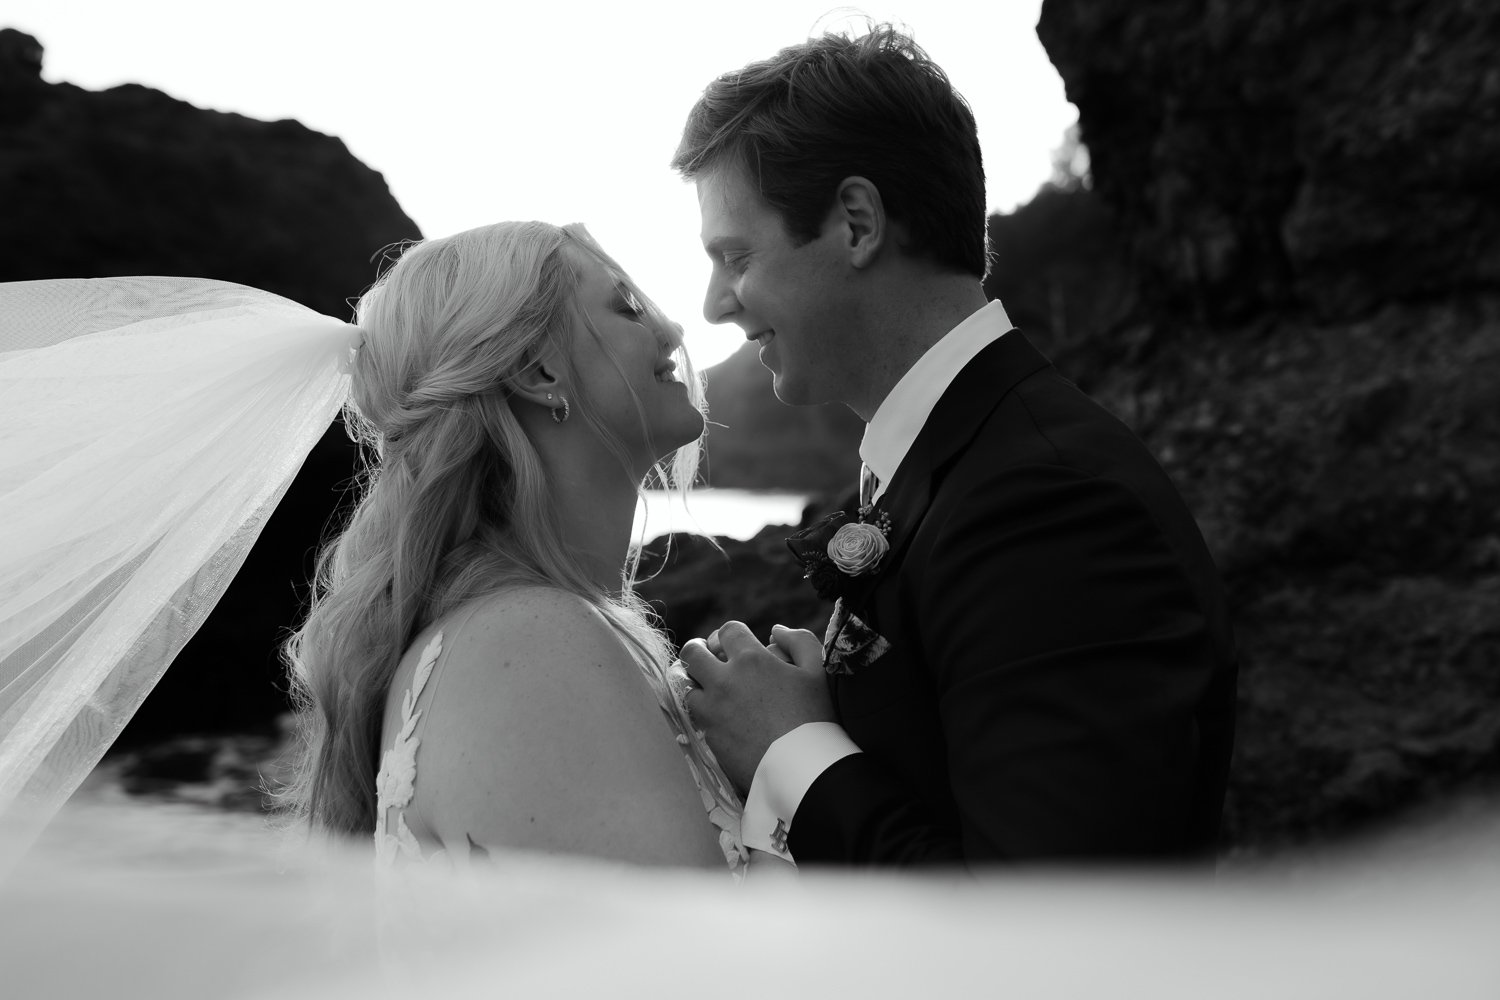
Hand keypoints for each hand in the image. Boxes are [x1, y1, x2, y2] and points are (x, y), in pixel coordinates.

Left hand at [679, 621, 830, 794]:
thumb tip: (776, 631)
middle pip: (692, 652)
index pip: (727, 631)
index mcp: (751, 660)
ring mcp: (712, 708)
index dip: (729, 635)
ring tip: (709, 686)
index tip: (734, 645)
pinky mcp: (707, 734)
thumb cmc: (814, 717)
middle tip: (707, 657)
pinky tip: (714, 711)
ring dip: (695, 681)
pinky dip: (700, 708)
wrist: (799, 768)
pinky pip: (693, 713)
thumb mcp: (817, 672)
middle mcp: (724, 680)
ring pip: (685, 684)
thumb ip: (799, 641)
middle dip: (698, 650)